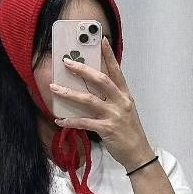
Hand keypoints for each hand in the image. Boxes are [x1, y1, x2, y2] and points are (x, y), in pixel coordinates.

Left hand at [49, 36, 154, 170]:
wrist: (138, 153)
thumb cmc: (129, 132)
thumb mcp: (125, 111)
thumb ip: (113, 99)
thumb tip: (94, 89)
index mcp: (125, 95)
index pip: (117, 71)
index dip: (109, 55)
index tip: (102, 40)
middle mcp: (120, 102)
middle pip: (100, 80)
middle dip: (82, 70)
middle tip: (67, 63)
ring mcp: (113, 115)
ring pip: (88, 100)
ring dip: (69, 93)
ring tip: (54, 89)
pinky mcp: (106, 129)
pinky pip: (84, 122)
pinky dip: (70, 121)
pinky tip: (60, 120)